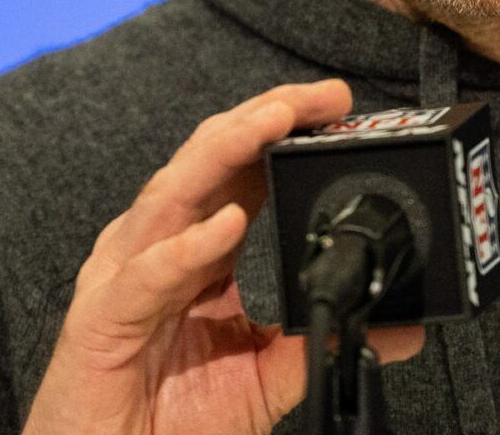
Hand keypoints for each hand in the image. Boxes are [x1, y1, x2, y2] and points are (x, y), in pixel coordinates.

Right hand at [22, 79, 424, 434]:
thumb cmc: (171, 423)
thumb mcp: (264, 376)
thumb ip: (321, 342)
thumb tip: (400, 327)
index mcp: (195, 249)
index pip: (241, 167)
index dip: (284, 129)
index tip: (338, 107)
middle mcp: (157, 247)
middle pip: (209, 158)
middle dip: (265, 116)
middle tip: (322, 97)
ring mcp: (124, 277)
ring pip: (174, 192)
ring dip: (226, 151)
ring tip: (276, 122)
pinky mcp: (100, 321)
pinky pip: (144, 275)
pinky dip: (187, 247)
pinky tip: (226, 225)